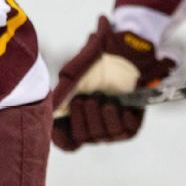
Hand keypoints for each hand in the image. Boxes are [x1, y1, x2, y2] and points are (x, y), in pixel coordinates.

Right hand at [51, 16, 174, 150]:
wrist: (129, 45)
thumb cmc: (100, 56)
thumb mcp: (78, 69)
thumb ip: (64, 90)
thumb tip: (52, 111)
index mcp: (76, 111)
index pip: (67, 140)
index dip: (63, 139)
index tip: (61, 130)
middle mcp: (94, 120)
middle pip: (83, 137)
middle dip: (82, 119)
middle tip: (85, 99)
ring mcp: (113, 122)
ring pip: (103, 137)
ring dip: (101, 119)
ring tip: (103, 100)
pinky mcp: (132, 120)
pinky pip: (126, 132)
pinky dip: (121, 120)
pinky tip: (119, 107)